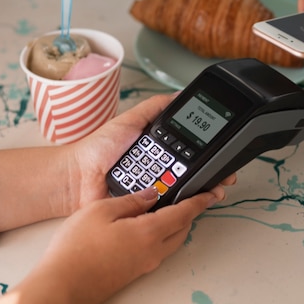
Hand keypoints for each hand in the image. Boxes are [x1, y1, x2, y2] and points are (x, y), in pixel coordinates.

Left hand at [0, 93, 236, 231]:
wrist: (77, 178)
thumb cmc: (98, 149)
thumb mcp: (129, 120)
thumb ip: (153, 108)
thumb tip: (178, 94)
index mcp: (159, 149)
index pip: (191, 150)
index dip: (209, 152)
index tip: (225, 152)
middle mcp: (161, 169)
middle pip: (194, 172)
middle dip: (213, 174)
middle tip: (226, 176)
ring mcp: (156, 189)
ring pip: (187, 191)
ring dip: (204, 190)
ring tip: (216, 189)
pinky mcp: (148, 208)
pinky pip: (170, 207)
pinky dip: (183, 206)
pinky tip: (198, 202)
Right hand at [0, 185, 225, 303]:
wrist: (60, 287)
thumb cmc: (75, 249)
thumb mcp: (100, 210)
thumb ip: (131, 201)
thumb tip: (152, 194)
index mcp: (149, 233)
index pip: (185, 213)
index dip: (201, 200)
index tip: (213, 193)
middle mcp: (153, 251)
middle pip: (183, 229)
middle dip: (191, 212)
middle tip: (193, 197)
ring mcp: (145, 265)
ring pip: (171, 242)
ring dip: (176, 225)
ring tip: (170, 209)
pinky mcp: (134, 273)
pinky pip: (158, 251)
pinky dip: (162, 236)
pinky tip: (147, 227)